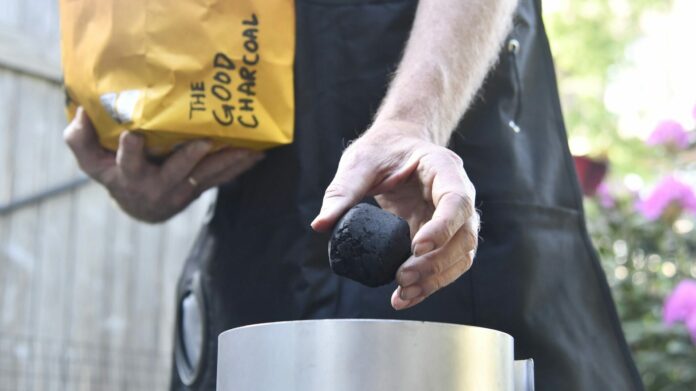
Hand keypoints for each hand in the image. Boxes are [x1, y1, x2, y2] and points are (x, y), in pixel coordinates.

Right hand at [64, 107, 262, 222]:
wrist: (141, 207)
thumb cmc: (114, 174)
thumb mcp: (91, 161)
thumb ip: (80, 139)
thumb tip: (81, 111)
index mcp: (128, 176)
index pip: (126, 163)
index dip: (129, 150)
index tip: (132, 135)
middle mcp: (157, 186)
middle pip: (174, 172)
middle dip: (187, 158)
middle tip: (203, 143)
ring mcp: (181, 189)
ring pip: (206, 175)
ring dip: (228, 161)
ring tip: (249, 148)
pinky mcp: (200, 189)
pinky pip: (222, 178)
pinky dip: (240, 167)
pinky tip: (258, 155)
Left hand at [311, 121, 478, 310]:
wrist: (397, 147)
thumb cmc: (383, 149)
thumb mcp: (360, 162)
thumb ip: (343, 191)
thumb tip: (321, 225)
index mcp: (444, 168)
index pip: (456, 201)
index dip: (442, 227)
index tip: (416, 246)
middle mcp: (458, 195)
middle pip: (464, 236)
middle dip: (435, 263)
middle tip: (402, 277)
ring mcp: (454, 219)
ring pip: (460, 256)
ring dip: (435, 280)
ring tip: (403, 293)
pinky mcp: (443, 237)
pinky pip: (445, 265)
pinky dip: (429, 284)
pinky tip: (406, 297)